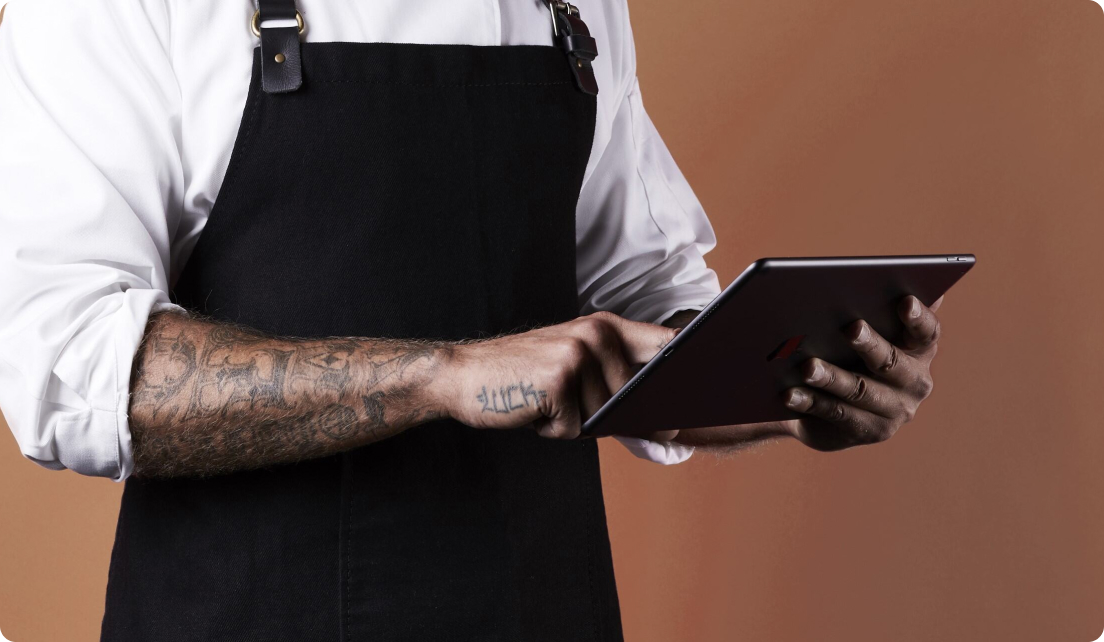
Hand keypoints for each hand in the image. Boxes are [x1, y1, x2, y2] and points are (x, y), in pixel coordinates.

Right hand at [437, 312, 678, 439]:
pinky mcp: (560, 382)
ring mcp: (579, 355)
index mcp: (607, 326)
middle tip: (564, 401)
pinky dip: (552, 430)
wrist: (463, 375)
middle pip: (634, 398)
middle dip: (609, 415)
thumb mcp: (574, 366)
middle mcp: (597, 334)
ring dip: (574, 423)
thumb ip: (618, 383)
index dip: (688, 371)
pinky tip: (531, 407)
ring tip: (544, 400)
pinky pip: (574, 429)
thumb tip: (669, 422)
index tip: (706, 391)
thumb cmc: (522, 377)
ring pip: (603, 418)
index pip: (666, 345)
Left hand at [782, 295, 942, 451]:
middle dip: (870, 344)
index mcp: (919, 348)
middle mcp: (916, 381)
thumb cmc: (844, 351)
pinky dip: (811, 402)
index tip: (903, 300)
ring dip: (832, 377)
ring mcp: (895, 410)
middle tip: (850, 327)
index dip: (918, 316)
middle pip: (891, 362)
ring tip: (807, 366)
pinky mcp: (869, 431)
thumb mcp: (861, 329)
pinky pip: (837, 415)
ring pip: (861, 390)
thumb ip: (872, 304)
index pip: (926, 331)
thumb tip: (875, 274)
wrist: (826, 405)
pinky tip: (789, 394)